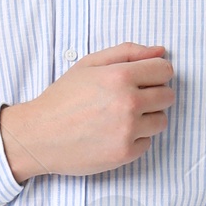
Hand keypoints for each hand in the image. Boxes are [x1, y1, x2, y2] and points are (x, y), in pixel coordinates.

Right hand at [0, 42, 174, 183]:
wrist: (38, 136)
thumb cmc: (62, 98)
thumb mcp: (89, 64)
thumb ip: (126, 53)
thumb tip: (160, 51)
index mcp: (120, 76)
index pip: (164, 71)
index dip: (156, 73)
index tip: (144, 80)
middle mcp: (128, 103)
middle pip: (168, 96)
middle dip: (153, 95)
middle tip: (129, 100)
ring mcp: (127, 130)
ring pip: (161, 121)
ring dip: (147, 119)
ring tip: (121, 118)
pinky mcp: (124, 154)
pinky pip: (147, 143)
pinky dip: (134, 139)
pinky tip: (113, 134)